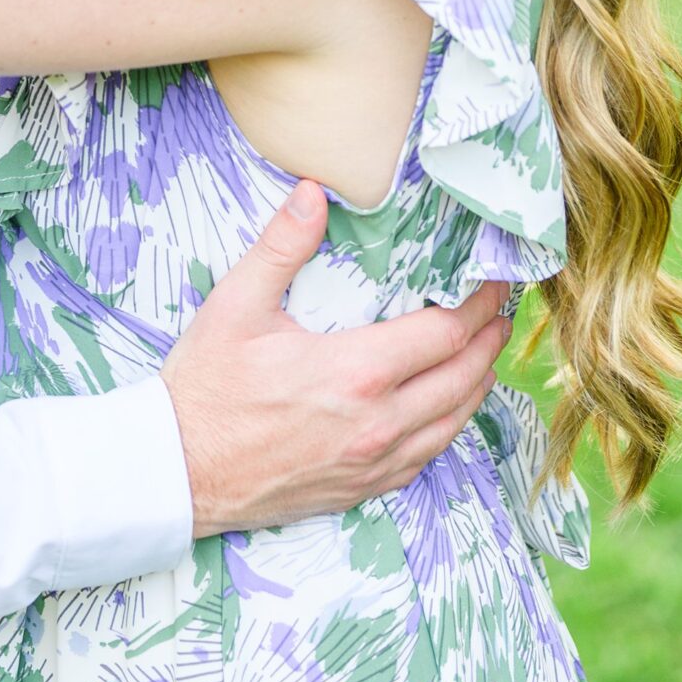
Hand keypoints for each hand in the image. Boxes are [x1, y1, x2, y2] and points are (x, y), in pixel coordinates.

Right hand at [161, 182, 513, 532]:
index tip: (494, 279)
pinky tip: (446, 410)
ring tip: (487, 354)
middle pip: (462, 379)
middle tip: (502, 311)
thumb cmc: (205, 387)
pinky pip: (425, 458)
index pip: (444, 333)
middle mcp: (377, 424)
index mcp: (355, 373)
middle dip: (489, 340)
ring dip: (477, 385)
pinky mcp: (361, 489)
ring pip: (452, 424)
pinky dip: (447, 427)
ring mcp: (373, 463)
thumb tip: (312, 192)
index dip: (478, 304)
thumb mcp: (235, 305)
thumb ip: (281, 246)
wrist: (179, 471)